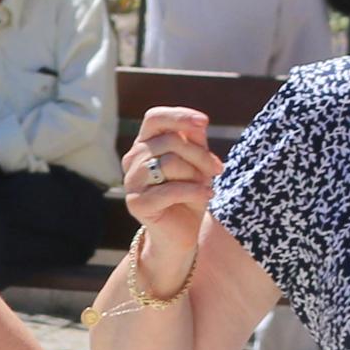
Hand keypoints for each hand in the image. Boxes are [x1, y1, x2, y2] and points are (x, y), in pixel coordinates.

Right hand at [119, 107, 221, 260]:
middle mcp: (133, 160)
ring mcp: (131, 182)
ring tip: (205, 186)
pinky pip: (170, 189)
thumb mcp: (197, 164)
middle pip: (170, 141)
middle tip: (217, 170)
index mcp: (145, 146)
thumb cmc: (190, 194)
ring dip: (196, 174)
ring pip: (169, 163)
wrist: (182, 234)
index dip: (179, 116)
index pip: (154, 118)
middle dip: (200, 154)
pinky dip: (194, 192)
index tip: (204, 122)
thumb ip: (195, 142)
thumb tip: (198, 123)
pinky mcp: (137, 203)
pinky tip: (207, 196)